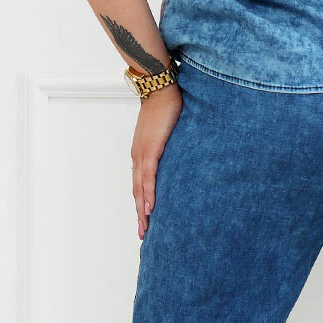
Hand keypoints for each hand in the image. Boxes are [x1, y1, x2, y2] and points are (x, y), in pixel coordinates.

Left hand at [130, 83, 181, 238]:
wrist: (160, 87)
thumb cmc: (167, 106)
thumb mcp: (169, 132)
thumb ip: (173, 146)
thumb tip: (184, 154)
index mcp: (142, 154)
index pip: (141, 184)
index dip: (142, 203)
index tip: (146, 220)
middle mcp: (139, 157)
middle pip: (137, 192)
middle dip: (140, 214)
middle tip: (144, 234)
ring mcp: (143, 155)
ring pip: (140, 189)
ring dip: (142, 211)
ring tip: (146, 228)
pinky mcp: (150, 150)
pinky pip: (149, 177)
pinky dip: (149, 195)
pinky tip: (150, 209)